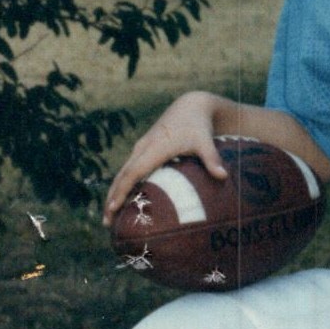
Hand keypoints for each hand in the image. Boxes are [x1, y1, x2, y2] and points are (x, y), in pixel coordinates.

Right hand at [103, 91, 227, 225]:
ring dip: (113, 194)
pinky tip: (121, 201)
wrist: (191, 106)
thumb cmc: (199, 126)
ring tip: (108, 218)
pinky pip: (128, 170)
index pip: (133, 172)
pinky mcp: (143, 149)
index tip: (113, 208)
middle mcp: (143, 148)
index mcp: (155, 148)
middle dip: (112, 198)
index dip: (122, 190)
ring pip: (122, 173)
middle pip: (122, 176)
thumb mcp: (205, 141)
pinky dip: (121, 185)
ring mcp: (141, 148)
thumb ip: (212, 159)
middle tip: (106, 222)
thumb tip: (223, 176)